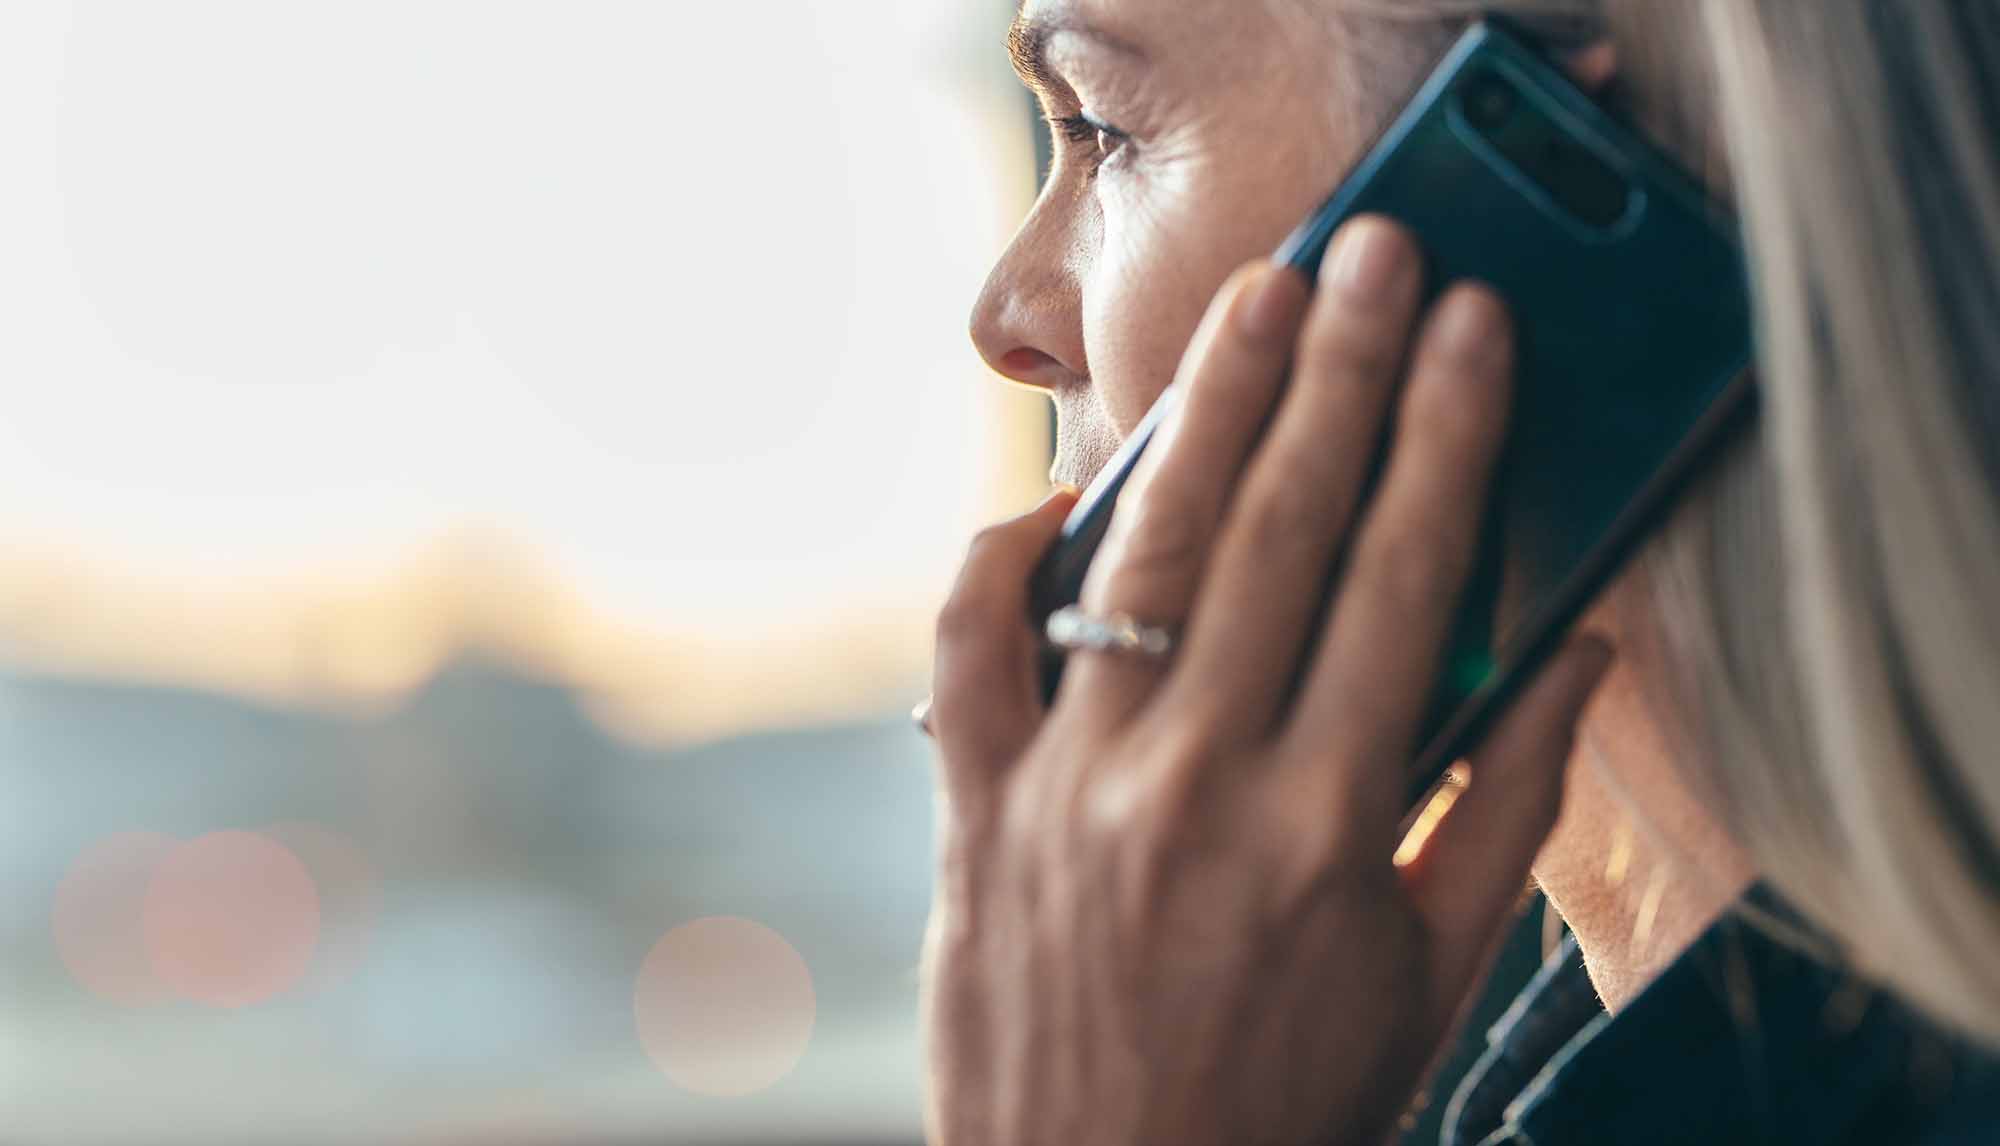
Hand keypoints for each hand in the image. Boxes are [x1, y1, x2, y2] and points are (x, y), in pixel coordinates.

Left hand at [921, 217, 1612, 1145]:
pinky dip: (1000, 559)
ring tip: (1257, 306)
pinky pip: (970, 653)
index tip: (1474, 330)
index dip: (1449, 438)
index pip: (1407, 583)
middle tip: (1376, 252)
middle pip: (1284, 533)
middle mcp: (1199, 784)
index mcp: (1331, 826)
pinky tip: (1051, 495)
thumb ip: (1506, 813)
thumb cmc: (1285, 1107)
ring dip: (1207, 414)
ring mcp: (1072, 789)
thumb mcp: (1428, 980)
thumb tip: (1580, 660)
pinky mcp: (976, 814)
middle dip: (1340, 374)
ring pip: (1144, 558)